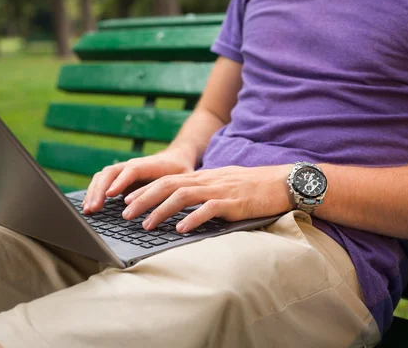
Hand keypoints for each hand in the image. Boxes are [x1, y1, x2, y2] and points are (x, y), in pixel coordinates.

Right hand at [82, 149, 194, 213]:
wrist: (175, 158)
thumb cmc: (180, 170)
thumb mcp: (184, 177)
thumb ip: (178, 187)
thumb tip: (175, 203)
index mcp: (149, 164)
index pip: (131, 170)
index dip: (120, 182)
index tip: (110, 194)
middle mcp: (132, 165)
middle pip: (111, 173)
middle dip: (99, 190)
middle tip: (93, 208)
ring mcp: (124, 170)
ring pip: (103, 176)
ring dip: (93, 192)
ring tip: (88, 210)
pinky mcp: (119, 177)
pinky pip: (102, 181)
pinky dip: (94, 192)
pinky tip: (89, 206)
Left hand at [121, 164, 294, 232]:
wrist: (283, 182)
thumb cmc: (253, 186)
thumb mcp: (224, 184)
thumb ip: (204, 191)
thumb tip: (184, 204)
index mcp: (203, 177)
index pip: (168, 180)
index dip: (145, 190)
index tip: (127, 200)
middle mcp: (207, 180)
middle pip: (168, 185)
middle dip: (144, 199)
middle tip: (125, 213)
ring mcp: (220, 190)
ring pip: (183, 196)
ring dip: (161, 210)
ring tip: (146, 225)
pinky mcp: (233, 202)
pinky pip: (209, 209)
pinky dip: (193, 219)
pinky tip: (181, 229)